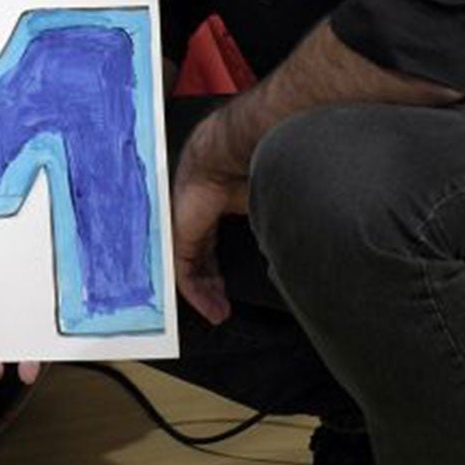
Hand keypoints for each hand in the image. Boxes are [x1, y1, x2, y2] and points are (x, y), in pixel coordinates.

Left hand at [171, 115, 248, 324]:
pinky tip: (208, 306)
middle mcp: (194, 216)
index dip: (216, 266)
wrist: (228, 152)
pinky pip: (183, 270)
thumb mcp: (260, 197)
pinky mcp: (179, 235)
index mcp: (213, 203)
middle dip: (209, 284)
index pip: (209, 242)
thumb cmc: (250, 163)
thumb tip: (285, 241)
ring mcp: (184, 225)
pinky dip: (196, 292)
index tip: (227, 287)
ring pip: (189, 267)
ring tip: (217, 312)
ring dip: (204, 293)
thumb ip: (265, 219)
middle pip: (198, 257)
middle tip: (221, 306)